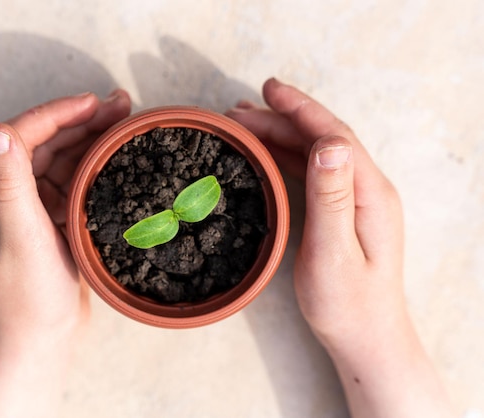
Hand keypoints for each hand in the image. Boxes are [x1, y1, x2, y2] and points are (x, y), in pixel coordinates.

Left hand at [0, 90, 130, 417]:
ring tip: (124, 122)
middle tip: (119, 105)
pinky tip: (115, 158)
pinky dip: (92, 167)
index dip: (55, 114)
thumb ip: (9, 183)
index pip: (20, 137)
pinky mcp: (50, 221)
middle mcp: (5, 195)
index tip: (91, 103)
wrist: (41, 340)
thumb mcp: (21, 238)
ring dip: (90, 139)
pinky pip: (71, 183)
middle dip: (80, 121)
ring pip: (60, 160)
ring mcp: (29, 207)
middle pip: (43, 143)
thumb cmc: (28, 297)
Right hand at [226, 78, 454, 417]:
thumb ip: (332, 197)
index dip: (300, 109)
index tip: (268, 89)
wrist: (365, 337)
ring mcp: (354, 200)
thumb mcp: (334, 252)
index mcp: (369, 192)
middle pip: (322, 139)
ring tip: (244, 125)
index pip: (333, 135)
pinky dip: (286, 157)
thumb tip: (329, 142)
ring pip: (316, 153)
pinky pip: (312, 174)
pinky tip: (265, 155)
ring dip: (281, 135)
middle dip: (281, 119)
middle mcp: (366, 189)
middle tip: (238, 111)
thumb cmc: (347, 304)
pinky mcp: (342, 212)